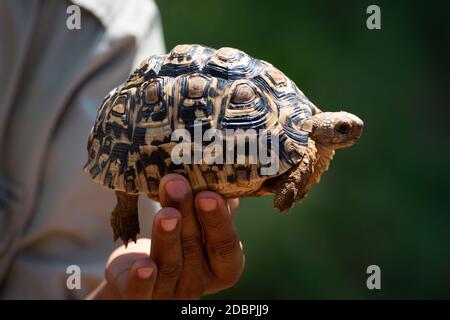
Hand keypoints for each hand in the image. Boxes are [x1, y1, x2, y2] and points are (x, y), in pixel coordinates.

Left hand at [150, 173, 243, 298]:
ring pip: (169, 265)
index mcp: (221, 266)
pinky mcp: (139, 297)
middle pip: (194, 250)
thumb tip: (222, 179)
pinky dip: (142, 280)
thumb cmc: (180, 242)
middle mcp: (198, 282)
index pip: (225, 247)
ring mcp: (169, 292)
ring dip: (167, 237)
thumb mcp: (198, 225)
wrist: (141, 271)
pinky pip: (140, 292)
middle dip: (187, 216)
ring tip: (164, 212)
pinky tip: (143, 267)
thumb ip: (213, 207)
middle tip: (178, 187)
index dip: (218, 221)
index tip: (208, 194)